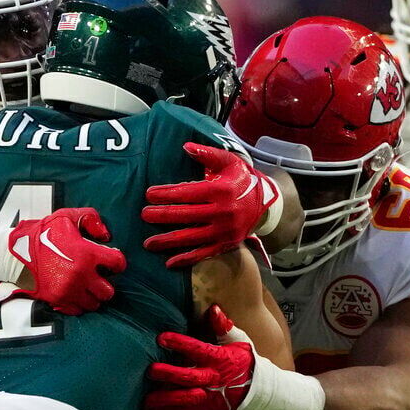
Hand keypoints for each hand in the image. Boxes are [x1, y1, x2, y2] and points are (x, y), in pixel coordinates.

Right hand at [7, 207, 125, 314]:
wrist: (17, 252)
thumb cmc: (44, 233)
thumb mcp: (67, 216)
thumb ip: (91, 219)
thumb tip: (106, 236)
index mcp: (87, 254)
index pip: (118, 263)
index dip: (117, 262)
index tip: (111, 262)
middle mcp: (81, 275)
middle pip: (108, 291)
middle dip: (105, 284)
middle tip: (98, 278)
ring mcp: (69, 290)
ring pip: (94, 304)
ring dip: (93, 296)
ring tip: (86, 287)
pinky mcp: (57, 300)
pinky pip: (78, 310)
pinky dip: (78, 304)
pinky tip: (75, 293)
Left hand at [143, 142, 278, 267]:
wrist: (265, 205)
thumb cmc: (241, 180)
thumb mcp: (229, 162)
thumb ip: (208, 154)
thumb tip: (186, 146)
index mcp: (221, 190)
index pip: (188, 193)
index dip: (167, 194)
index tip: (149, 194)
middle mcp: (223, 212)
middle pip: (186, 215)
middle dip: (162, 216)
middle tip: (144, 215)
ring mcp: (224, 231)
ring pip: (191, 237)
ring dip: (168, 241)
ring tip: (148, 243)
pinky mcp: (226, 244)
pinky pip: (203, 253)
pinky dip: (186, 259)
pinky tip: (169, 262)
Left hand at [146, 305, 254, 409]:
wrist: (255, 392)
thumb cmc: (241, 361)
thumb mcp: (237, 341)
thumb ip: (223, 327)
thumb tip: (214, 309)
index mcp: (219, 359)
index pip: (198, 349)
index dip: (180, 344)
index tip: (162, 338)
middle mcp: (212, 378)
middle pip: (189, 377)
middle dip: (169, 373)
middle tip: (151, 369)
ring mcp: (207, 397)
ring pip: (184, 399)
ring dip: (164, 398)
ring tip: (146, 397)